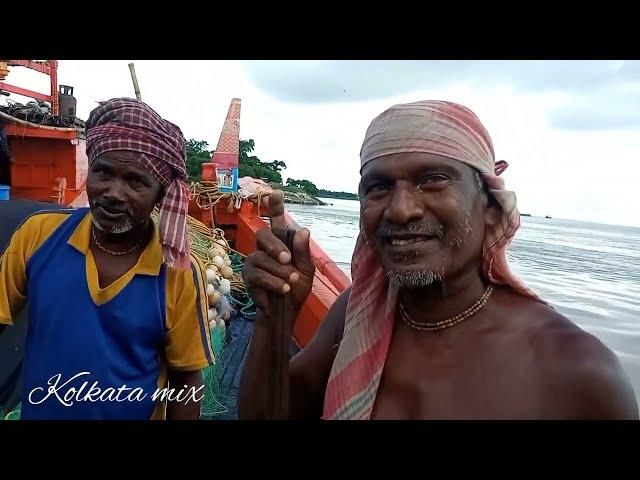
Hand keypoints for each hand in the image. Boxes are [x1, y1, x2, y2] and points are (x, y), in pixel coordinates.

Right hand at [243, 190, 315, 317]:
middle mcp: (265, 248)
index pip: (277, 221)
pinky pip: (259, 275)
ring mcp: (254, 261)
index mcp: (282, 242)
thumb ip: (304, 252)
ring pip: (262, 259)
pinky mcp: (248, 276)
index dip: (275, 207)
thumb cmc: (296, 288)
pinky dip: (274, 283)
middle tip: (287, 260)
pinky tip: (282, 290)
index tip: (276, 192)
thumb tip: (304, 230)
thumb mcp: (306, 271)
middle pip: (262, 234)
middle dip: (274, 246)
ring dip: (280, 273)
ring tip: (291, 283)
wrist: (286, 312)